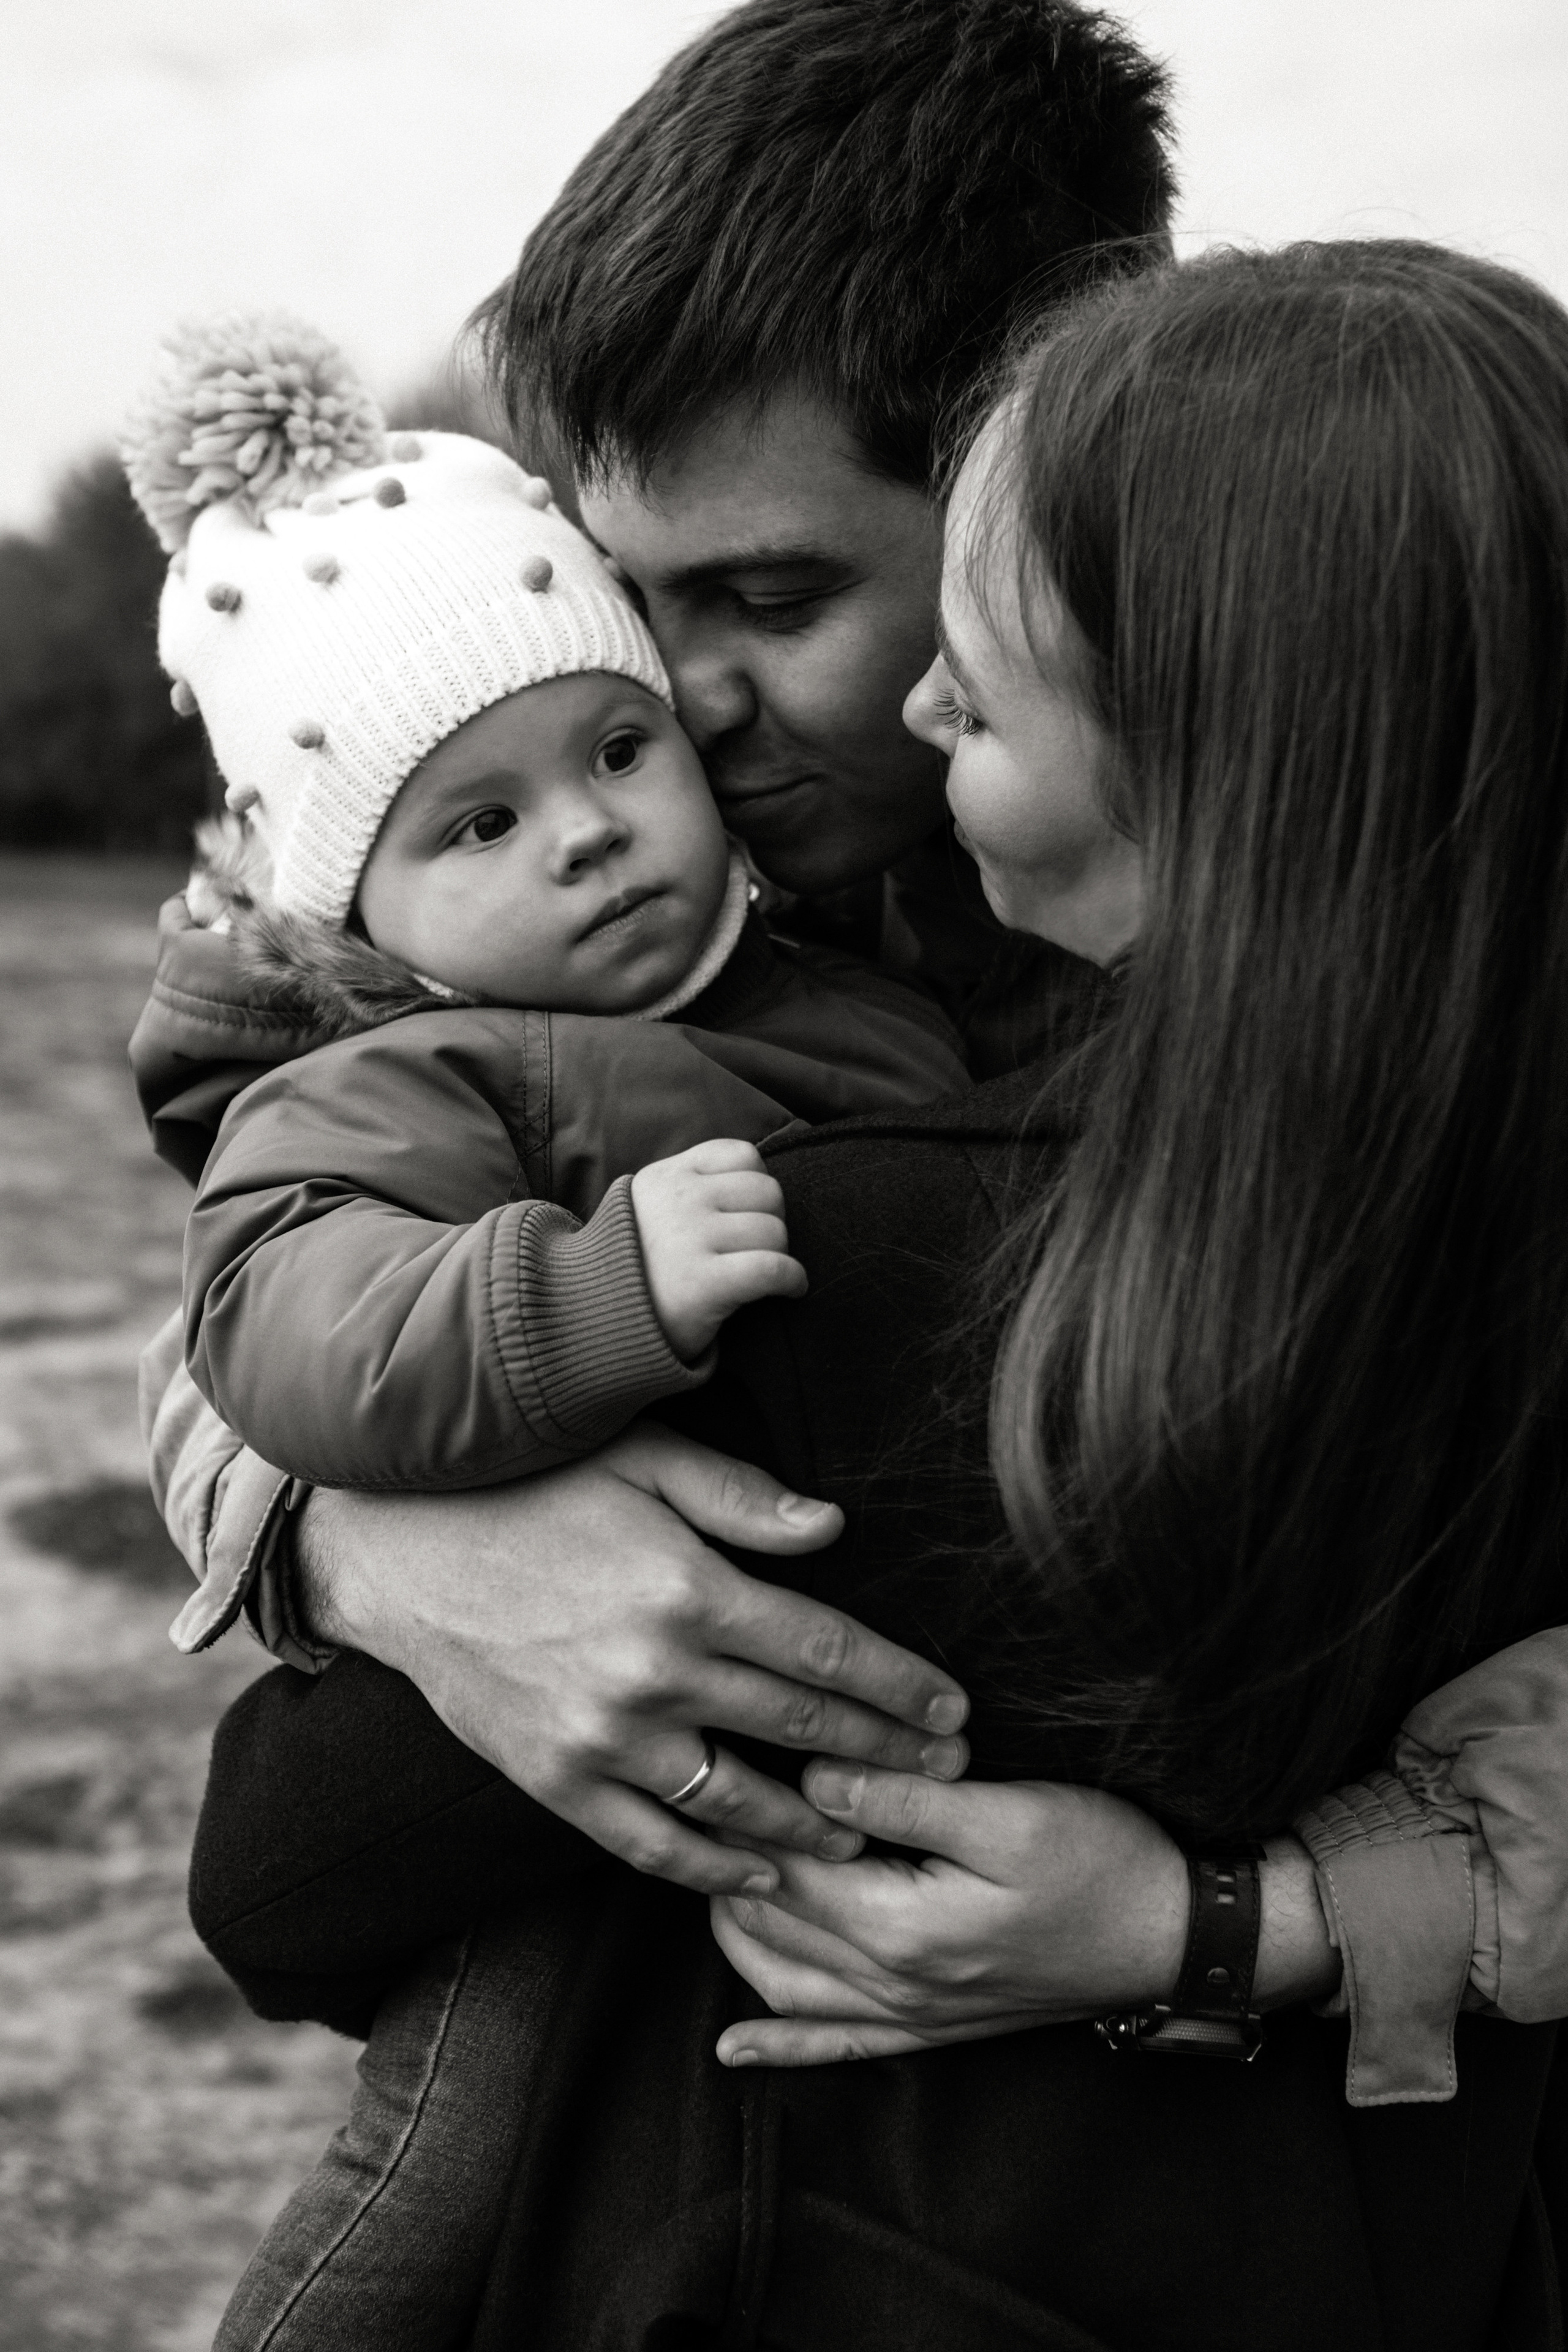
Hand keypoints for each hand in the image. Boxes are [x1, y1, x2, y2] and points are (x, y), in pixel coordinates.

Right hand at [294, 1422, 969, 1900]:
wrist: (396, 1551)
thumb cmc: (527, 1486)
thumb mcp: (638, 1458)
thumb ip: (740, 1496)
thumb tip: (834, 1528)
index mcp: (689, 1590)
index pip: (826, 1650)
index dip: (900, 1686)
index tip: (954, 1711)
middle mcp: (654, 1674)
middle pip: (800, 1727)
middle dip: (885, 1755)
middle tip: (946, 1775)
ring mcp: (602, 1738)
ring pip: (737, 1801)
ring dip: (812, 1826)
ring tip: (867, 1835)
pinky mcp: (554, 1779)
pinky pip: (650, 1843)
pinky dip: (712, 1867)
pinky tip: (759, 1872)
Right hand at [631, 1139, 806, 1358]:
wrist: (593, 1319)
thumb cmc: (638, 1267)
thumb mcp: (649, 1206)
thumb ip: (691, 1184)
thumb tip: (758, 1179)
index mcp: (668, 1176)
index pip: (743, 1155)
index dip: (757, 1185)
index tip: (747, 1214)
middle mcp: (679, 1200)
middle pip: (768, 1193)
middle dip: (772, 1220)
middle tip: (756, 1248)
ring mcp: (691, 1239)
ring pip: (775, 1231)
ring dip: (780, 1255)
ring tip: (763, 1272)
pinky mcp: (704, 1283)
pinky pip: (774, 1268)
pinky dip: (793, 1280)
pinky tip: (790, 1290)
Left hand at [710, 1764, 1339, 2066]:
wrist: (1175, 1935)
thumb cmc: (1102, 1861)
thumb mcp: (1008, 1812)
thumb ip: (904, 1795)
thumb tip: (815, 1778)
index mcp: (899, 1926)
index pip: (783, 1861)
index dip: (747, 1804)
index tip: (725, 1747)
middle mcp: (891, 1985)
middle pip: (768, 1921)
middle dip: (727, 1857)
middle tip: (708, 1789)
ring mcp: (911, 2016)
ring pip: (783, 1982)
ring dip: (737, 1928)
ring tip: (712, 1865)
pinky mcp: (934, 2028)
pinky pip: (836, 2048)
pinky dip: (779, 2046)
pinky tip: (735, 2047)